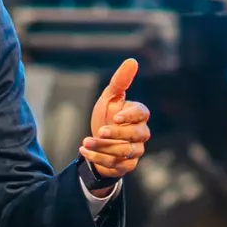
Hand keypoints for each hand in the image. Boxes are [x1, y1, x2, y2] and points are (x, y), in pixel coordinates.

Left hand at [80, 58, 151, 180]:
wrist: (98, 143)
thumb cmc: (107, 116)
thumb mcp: (110, 97)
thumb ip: (121, 81)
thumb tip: (132, 60)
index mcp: (139, 116)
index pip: (142, 114)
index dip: (130, 116)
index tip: (116, 117)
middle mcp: (141, 134)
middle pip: (136, 135)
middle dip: (117, 134)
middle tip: (100, 131)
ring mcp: (136, 151)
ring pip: (124, 151)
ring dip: (103, 147)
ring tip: (85, 143)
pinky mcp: (127, 166)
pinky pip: (116, 164)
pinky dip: (98, 158)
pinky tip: (84, 151)